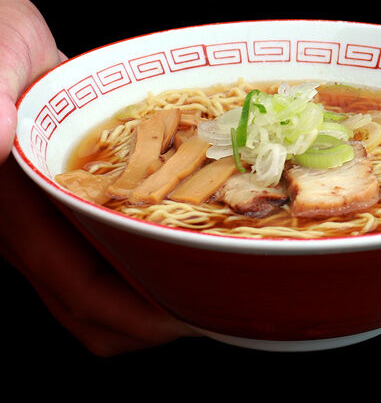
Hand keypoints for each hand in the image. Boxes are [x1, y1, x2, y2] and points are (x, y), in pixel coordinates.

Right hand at [0, 0, 197, 355]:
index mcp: (18, 210)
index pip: (81, 290)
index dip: (138, 313)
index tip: (194, 312)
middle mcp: (32, 229)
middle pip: (92, 311)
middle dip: (152, 320)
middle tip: (214, 305)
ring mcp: (49, 222)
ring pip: (97, 293)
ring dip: (150, 299)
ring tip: (206, 285)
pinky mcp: (67, 206)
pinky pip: (104, 256)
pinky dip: (143, 265)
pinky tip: (181, 248)